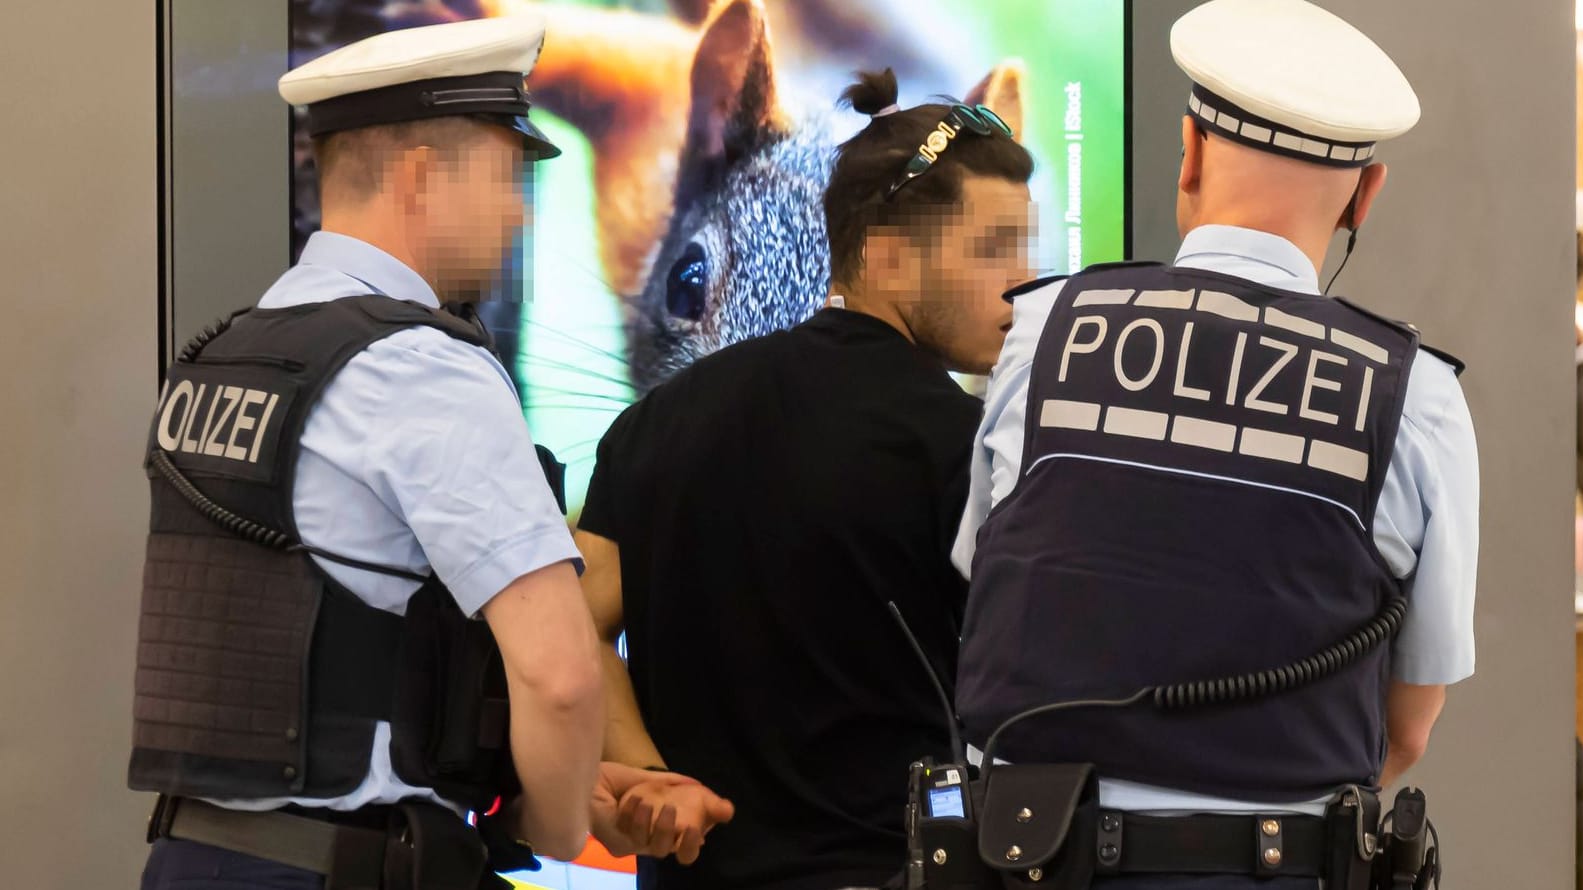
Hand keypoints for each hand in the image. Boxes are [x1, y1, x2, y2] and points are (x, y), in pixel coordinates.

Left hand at [615, 776, 734, 864]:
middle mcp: (652, 840)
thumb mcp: (663, 781)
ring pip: (649, 845)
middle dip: (670, 831)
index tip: (696, 829)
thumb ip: (691, 791)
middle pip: (666, 851)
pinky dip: (631, 813)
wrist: (595, 778)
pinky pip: (629, 834)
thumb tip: (727, 809)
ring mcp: (634, 843)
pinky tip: (627, 799)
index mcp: (667, 830)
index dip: (692, 844)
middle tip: (670, 809)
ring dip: (649, 821)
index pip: (687, 851)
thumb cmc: (627, 783)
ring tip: (646, 801)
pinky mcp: (617, 841)